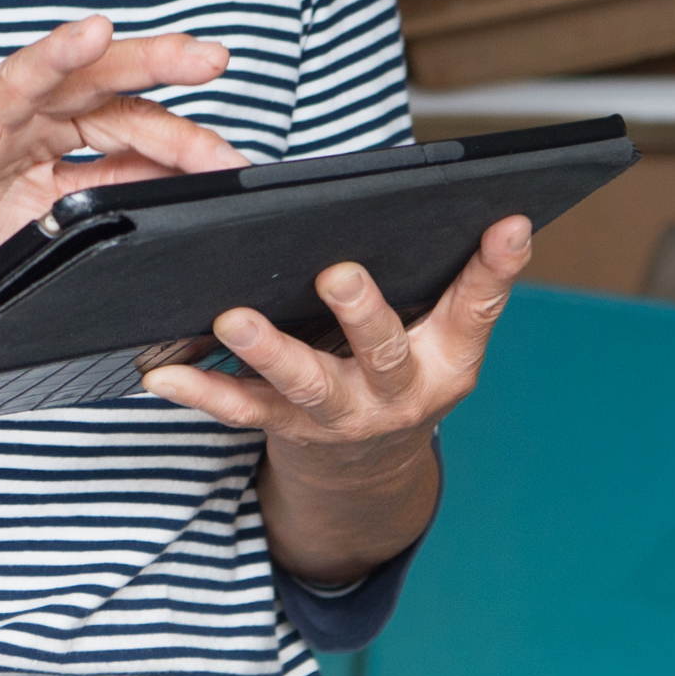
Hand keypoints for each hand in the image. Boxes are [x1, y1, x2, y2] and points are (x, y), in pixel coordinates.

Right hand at [0, 16, 240, 330]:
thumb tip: (180, 177)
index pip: (127, 116)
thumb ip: (107, 188)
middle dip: (148, 64)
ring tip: (92, 36)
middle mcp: (18, 122)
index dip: (181, 129)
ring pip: (19, 86)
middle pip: (89, 80)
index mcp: (52, 134)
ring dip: (56, 58)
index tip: (231, 152)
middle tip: (207, 56)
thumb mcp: (52, 219)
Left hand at [142, 218, 530, 580]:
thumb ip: (455, 279)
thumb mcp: (442, 330)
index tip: (509, 222)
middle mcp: (399, 391)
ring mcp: (343, 416)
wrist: (369, 468)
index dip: (497, 266)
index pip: (477, 307)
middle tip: (338, 274)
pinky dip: (203, 392)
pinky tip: (165, 376)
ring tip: (235, 321)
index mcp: (447, 357)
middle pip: (383, 351)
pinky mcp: (289, 429)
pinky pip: (243, 410)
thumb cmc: (400, 365)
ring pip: (307, 384)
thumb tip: (490, 207)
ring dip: (269, 351)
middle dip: (362, 313)